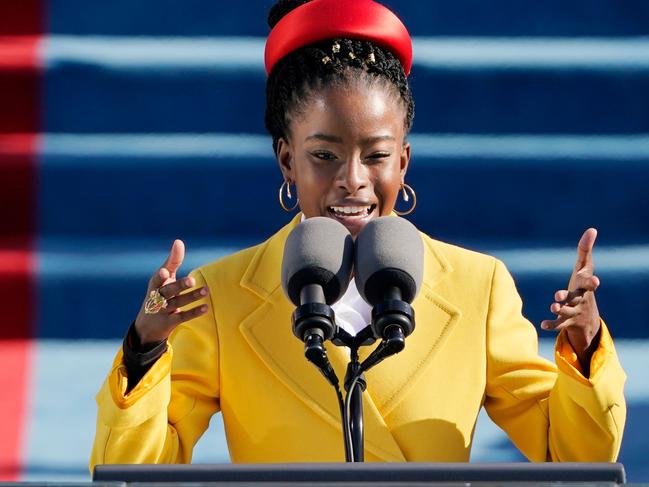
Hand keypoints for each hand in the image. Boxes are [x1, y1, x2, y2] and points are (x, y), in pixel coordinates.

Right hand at [134, 239, 208, 344]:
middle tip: (192, 280)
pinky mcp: (170, 323)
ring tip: (206, 290)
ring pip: (177, 303)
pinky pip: (183, 317)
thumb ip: (172, 261)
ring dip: (192, 297)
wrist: (147, 326)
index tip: (165, 272)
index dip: (160, 276)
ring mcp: (163, 312)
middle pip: (168, 291)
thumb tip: (178, 241)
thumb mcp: (163, 278)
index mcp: (155, 286)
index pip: (156, 280)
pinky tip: (206, 307)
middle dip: (179, 286)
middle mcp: (157, 298)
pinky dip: (193, 312)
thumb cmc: (158, 294)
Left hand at [541, 228, 601, 371]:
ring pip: (567, 312)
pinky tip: (542, 324)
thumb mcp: (584, 268)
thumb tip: (592, 229)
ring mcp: (574, 311)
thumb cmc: (584, 286)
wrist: (588, 318)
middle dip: (570, 297)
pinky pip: (559, 325)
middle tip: (558, 295)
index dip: (592, 283)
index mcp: (585, 287)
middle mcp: (581, 299)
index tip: (595, 281)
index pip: (589, 284)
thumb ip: (585, 250)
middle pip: (577, 298)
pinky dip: (551, 325)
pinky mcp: (566, 321)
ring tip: (553, 306)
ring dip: (559, 309)